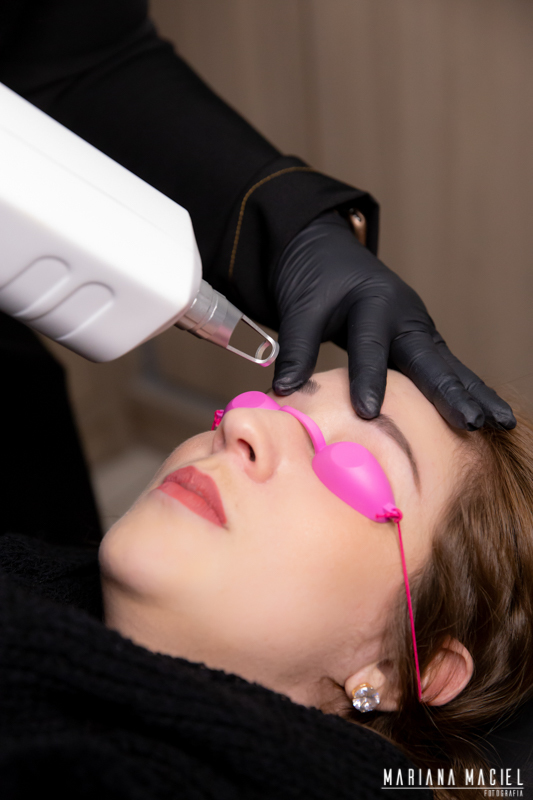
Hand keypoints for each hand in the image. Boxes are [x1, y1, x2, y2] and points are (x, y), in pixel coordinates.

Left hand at [271, 211, 514, 429]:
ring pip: (448, 366)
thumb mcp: (300, 305)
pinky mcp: (419, 342)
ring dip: (473, 394)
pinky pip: (445, 369)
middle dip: (450, 392)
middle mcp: (405, 316)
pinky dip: (467, 390)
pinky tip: (489, 414)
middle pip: (429, 358)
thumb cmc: (315, 278)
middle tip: (470, 422)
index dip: (367, 379)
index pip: (370, 345)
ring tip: (500, 423)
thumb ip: (296, 347)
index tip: (367, 412)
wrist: (326, 253)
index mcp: (373, 301)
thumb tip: (284, 392)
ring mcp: (417, 329)